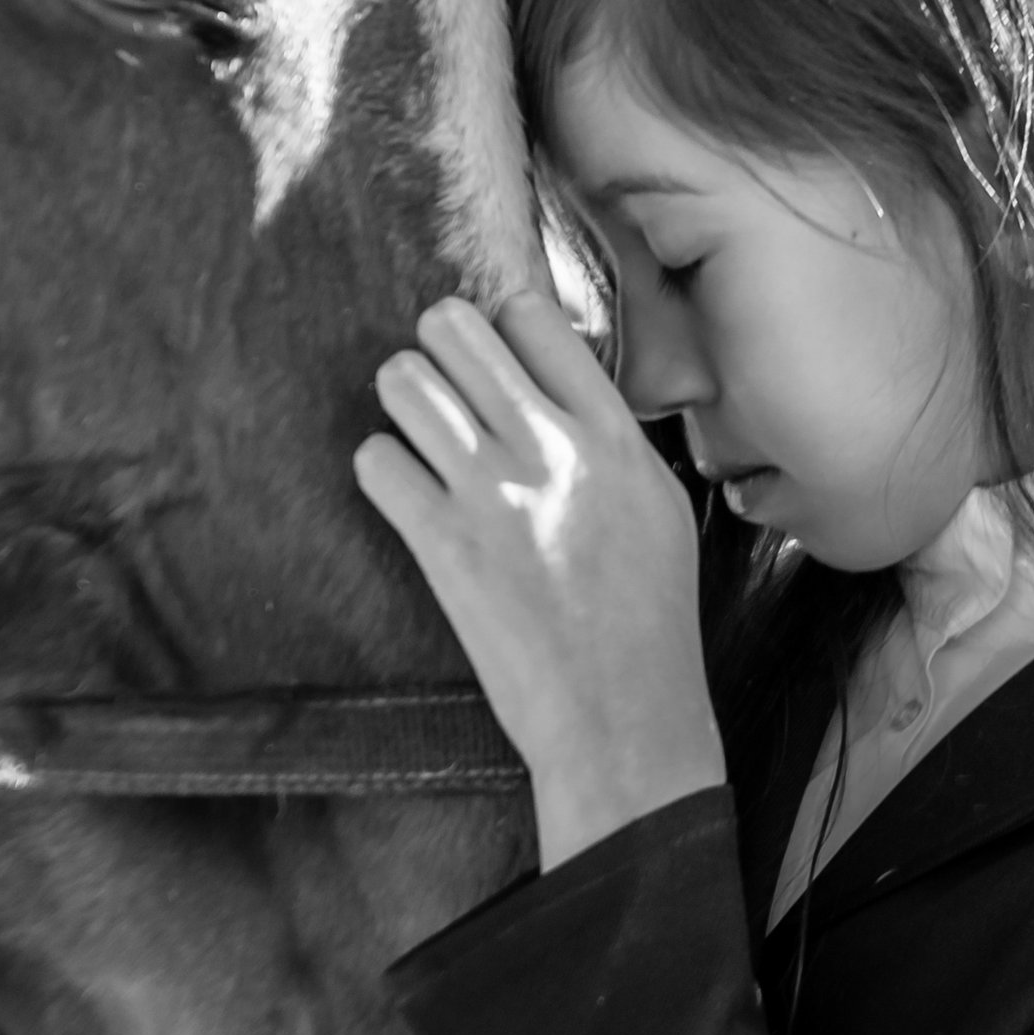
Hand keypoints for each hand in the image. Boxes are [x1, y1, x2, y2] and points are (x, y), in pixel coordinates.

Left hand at [355, 294, 724, 870]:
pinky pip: (376, 460)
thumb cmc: (647, 622)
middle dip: (437, 344)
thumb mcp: (657, 508)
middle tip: (443, 381)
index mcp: (610, 437)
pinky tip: (406, 492)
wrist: (621, 717)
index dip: (502, 322)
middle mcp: (549, 449)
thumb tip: (556, 391)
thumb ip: (607, 440)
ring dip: (402, 399)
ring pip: (403, 380)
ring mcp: (491, 493)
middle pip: (454, 327)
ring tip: (418, 430)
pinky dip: (382, 470)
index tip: (494, 349)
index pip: (535, 317)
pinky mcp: (441, 544)